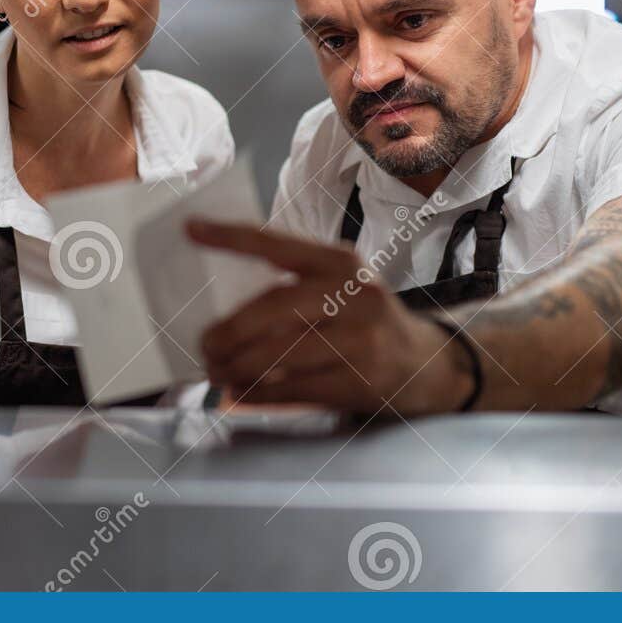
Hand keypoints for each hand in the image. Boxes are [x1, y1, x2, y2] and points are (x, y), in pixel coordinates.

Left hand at [186, 219, 473, 415]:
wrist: (430, 365)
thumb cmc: (369, 322)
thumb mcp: (342, 288)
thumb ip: (295, 287)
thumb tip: (222, 306)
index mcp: (342, 262)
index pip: (277, 243)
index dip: (231, 236)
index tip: (191, 229)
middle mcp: (353, 295)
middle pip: (272, 308)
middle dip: (228, 331)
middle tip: (203, 344)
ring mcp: (359, 340)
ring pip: (278, 354)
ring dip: (237, 367)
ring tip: (217, 371)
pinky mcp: (358, 381)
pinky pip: (292, 389)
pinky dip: (258, 393)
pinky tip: (241, 391)